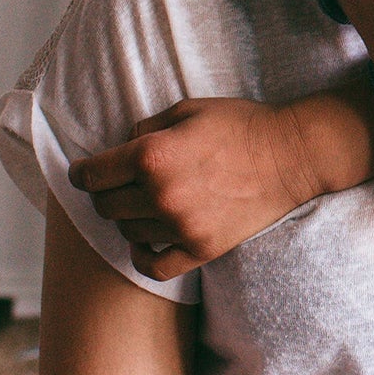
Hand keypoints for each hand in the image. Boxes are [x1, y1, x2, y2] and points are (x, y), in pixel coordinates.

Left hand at [68, 97, 321, 280]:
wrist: (292, 154)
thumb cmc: (240, 124)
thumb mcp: (187, 109)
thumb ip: (145, 129)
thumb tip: (120, 149)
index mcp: (151, 155)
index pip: (91, 175)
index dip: (81, 173)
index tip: (83, 174)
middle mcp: (160, 194)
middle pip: (105, 205)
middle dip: (105, 193)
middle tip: (118, 185)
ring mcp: (181, 225)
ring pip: (127, 231)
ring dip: (128, 218)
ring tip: (145, 205)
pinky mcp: (201, 248)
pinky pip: (154, 266)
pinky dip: (142, 256)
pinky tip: (147, 241)